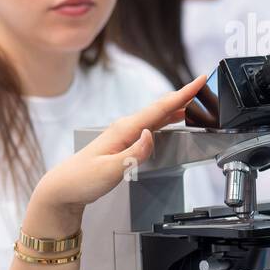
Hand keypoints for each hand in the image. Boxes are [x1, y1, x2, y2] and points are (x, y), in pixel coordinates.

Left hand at [28, 75, 205, 220]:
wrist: (61, 190)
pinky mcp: (123, 144)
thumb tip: (151, 135)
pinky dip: (167, 120)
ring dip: (178, 108)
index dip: (183, 94)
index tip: (201, 79)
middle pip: (161, 108)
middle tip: (208, 89)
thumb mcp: (110, 171)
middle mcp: (124, 128)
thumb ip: (133, 154)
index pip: (159, 108)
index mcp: (123, 130)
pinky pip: (151, 126)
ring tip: (198, 103)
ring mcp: (123, 135)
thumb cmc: (81, 181)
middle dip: (186, 97)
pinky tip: (173, 122)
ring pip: (157, 117)